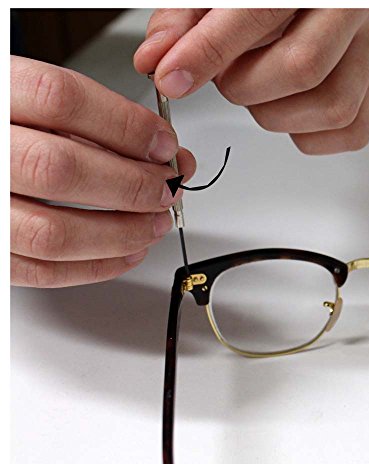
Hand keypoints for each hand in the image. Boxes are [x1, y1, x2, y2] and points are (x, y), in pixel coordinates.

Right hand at [10, 56, 195, 286]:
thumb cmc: (14, 133)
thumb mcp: (45, 108)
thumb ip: (101, 123)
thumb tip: (165, 151)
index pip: (60, 100)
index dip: (126, 125)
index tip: (164, 145)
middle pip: (61, 170)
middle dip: (133, 186)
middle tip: (167, 190)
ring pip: (53, 234)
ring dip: (122, 233)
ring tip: (156, 224)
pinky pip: (44, 272)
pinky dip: (99, 266)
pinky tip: (130, 250)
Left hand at [134, 8, 368, 154]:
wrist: (300, 3)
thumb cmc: (256, 1)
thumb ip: (182, 23)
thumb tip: (157, 59)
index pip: (258, 14)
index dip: (208, 52)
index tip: (172, 78)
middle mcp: (348, 11)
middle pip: (302, 67)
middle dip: (246, 88)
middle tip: (227, 79)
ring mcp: (365, 53)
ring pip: (331, 106)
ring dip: (276, 114)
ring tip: (258, 90)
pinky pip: (350, 131)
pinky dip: (308, 135)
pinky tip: (287, 110)